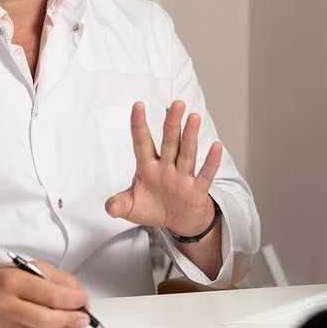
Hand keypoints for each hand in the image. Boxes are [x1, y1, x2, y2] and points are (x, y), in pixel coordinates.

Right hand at [0, 262, 90, 327]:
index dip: (73, 299)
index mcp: (13, 281)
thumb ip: (54, 278)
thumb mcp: (25, 267)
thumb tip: (77, 292)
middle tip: (85, 316)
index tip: (84, 299)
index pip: (51, 295)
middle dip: (72, 318)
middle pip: (47, 318)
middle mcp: (6, 304)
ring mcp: (3, 324)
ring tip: (78, 324)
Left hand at [105, 100, 221, 236]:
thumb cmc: (155, 208)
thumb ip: (118, 205)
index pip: (142, 142)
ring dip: (190, 136)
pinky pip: (205, 174)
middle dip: (172, 123)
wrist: (178, 222)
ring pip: (187, 153)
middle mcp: (166, 168)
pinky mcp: (197, 190)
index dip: (139, 125)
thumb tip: (110, 207)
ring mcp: (183, 177)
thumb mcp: (131, 208)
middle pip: (170, 142)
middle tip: (176, 104)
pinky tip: (216, 147)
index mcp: (148, 167)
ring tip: (194, 117)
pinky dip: (211, 161)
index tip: (138, 105)